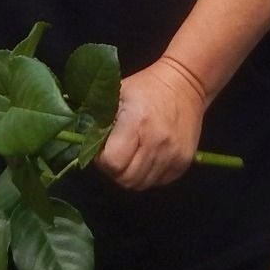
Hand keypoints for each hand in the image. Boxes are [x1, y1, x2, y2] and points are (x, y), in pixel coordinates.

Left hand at [96, 55, 207, 189]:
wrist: (185, 85)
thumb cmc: (146, 87)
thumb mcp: (117, 94)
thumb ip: (99, 119)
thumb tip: (84, 142)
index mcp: (137, 123)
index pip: (113, 162)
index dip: (102, 159)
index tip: (102, 148)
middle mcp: (157, 142)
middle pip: (126, 179)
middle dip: (115, 170)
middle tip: (115, 154)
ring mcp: (173, 154)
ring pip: (141, 184)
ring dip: (131, 174)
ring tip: (131, 155)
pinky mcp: (183, 162)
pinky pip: (158, 182)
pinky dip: (148, 174)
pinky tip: (147, 157)